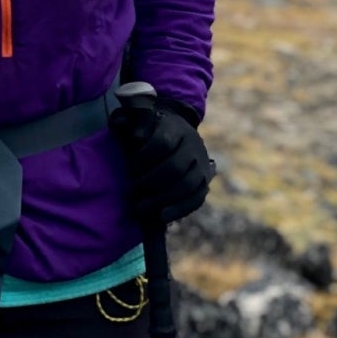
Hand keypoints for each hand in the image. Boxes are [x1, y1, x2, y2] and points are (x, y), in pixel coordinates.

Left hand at [110, 95, 213, 224]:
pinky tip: (162, 217)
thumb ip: (134, 123)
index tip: (131, 166)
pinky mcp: (205, 182)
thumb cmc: (154, 130)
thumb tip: (131, 133)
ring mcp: (202, 164)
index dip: (145, 156)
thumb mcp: (144, 120)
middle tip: (132, 192)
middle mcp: (194, 145)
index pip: (163, 142)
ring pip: (187, 185)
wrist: (179, 133)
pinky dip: (180, 209)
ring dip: (163, 199)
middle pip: (175, 167)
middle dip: (151, 182)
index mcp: (177, 127)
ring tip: (142, 208)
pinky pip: (197, 198)